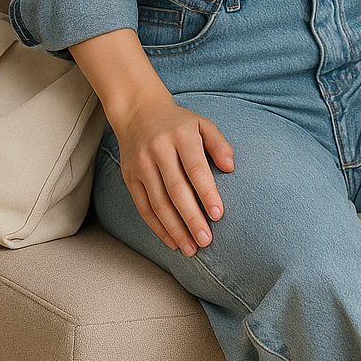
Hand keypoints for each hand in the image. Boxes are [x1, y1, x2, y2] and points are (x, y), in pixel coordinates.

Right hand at [114, 87, 234, 256]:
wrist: (138, 111)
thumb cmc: (178, 123)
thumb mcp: (202, 124)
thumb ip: (219, 144)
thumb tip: (230, 168)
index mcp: (181, 137)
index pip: (195, 169)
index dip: (207, 193)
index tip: (218, 215)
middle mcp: (158, 151)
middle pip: (176, 190)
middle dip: (191, 218)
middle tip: (206, 241)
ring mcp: (141, 165)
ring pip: (158, 203)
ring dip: (175, 229)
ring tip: (190, 249)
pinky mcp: (130, 177)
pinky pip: (143, 207)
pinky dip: (157, 227)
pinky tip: (172, 241)